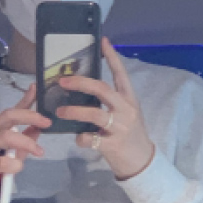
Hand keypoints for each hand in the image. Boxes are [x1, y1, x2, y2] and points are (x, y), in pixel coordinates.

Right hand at [0, 92, 44, 202]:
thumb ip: (22, 141)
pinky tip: (18, 167)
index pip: (10, 111)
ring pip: (6, 136)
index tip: (37, 89)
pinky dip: (14, 163)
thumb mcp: (9, 155)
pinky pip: (2, 161)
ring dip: (26, 142)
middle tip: (46, 122)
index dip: (25, 99)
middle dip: (30, 116)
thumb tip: (38, 128)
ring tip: (39, 152)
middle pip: (8, 116)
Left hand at [50, 39, 152, 185]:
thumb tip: (84, 89)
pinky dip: (80, 138)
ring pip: (94, 113)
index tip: (102, 41)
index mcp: (129, 99)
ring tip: (60, 112)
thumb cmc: (130, 134)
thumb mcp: (126, 113)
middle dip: (80, 83)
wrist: (142, 161)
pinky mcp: (112, 145)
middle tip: (63, 81)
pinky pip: (90, 138)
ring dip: (73, 111)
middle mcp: (126, 110)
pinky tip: (79, 138)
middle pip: (102, 89)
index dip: (112, 57)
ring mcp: (120, 127)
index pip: (121, 74)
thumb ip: (111, 102)